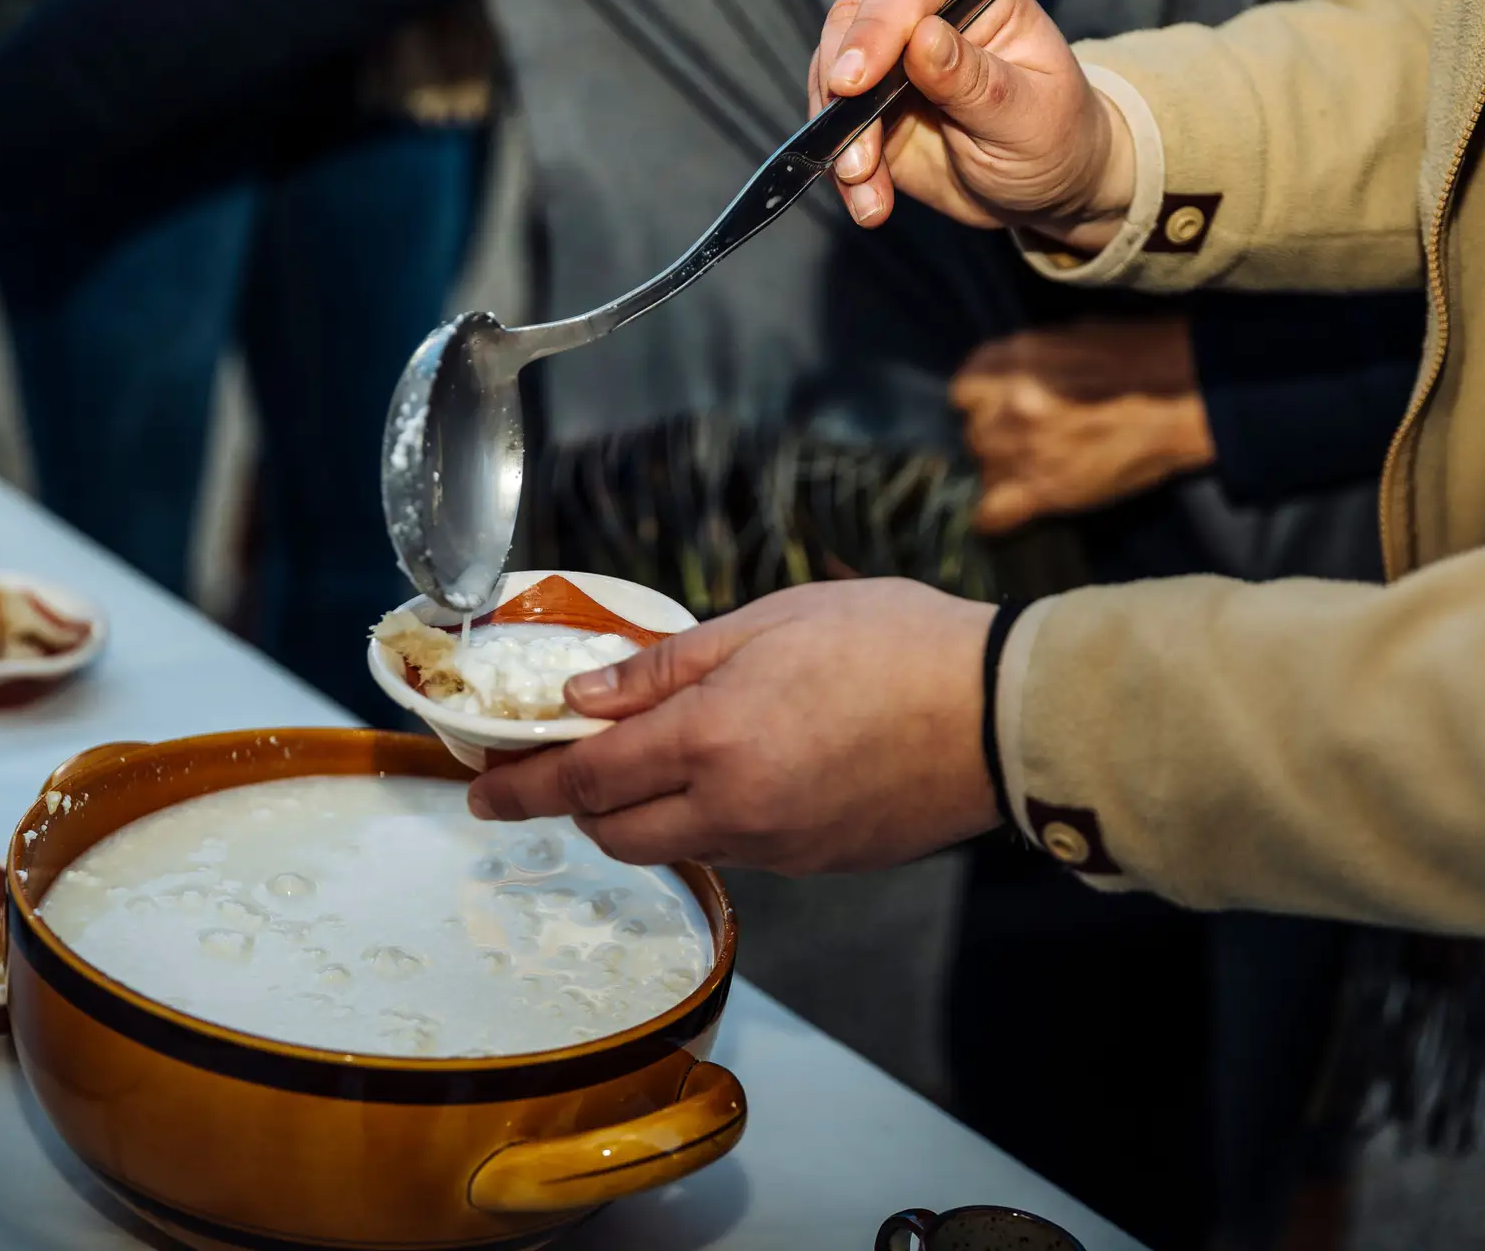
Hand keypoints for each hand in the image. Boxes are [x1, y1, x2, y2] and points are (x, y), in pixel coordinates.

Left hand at [467, 580, 1000, 874]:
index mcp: (710, 740)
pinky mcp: (819, 863)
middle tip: (567, 766)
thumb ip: (668, 666)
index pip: (584, 780)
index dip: (522, 788)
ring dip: (645, 814)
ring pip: (677, 846)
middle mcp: (733, 809)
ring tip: (661, 760)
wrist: (1001, 714)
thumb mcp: (771, 622)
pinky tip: (744, 772)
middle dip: (576, 806)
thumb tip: (587, 695)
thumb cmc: (894, 644)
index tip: (484, 792)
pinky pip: (739, 849)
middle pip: (616, 833)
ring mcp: (779, 847)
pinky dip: (713, 819)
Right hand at [809, 0, 1134, 248]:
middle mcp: (925, 18)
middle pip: (853, 24)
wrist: (1047, 187)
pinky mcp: (874, 113)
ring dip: (841, 139)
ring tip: (865, 186)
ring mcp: (892, 66)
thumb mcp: (1027, 114)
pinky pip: (838, 133)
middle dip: (841, 87)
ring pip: (832, 79)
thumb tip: (925, 37)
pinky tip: (869, 203)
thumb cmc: (1055, 138)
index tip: (854, 81)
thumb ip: (974, 79)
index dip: (876, 30)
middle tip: (854, 147)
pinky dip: (845, 172)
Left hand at [953, 319, 1215, 533]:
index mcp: (1013, 360)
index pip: (964, 392)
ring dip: (1006, 475)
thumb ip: (1028, 361)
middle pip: (974, 435)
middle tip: (1034, 443)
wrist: (1190, 395)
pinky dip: (1000, 518)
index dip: (985, 404)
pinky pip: (991, 517)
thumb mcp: (1072, 337)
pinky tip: (1023, 508)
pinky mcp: (1045, 492)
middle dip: (998, 440)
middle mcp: (1006, 404)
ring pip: (984, 473)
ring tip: (1043, 471)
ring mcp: (1022, 450)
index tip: (1004, 410)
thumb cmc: (1143, 356)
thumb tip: (1007, 380)